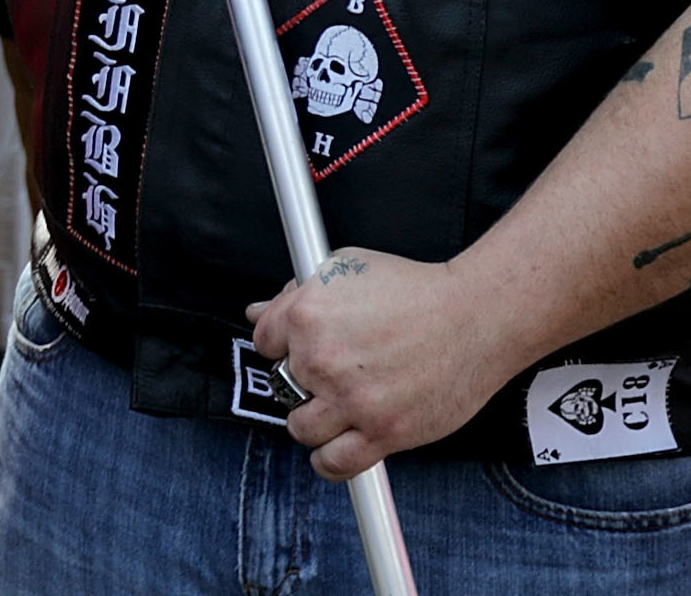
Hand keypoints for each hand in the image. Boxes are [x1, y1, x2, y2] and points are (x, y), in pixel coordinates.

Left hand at [248, 249, 513, 477]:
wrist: (474, 317)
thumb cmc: (414, 289)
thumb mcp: (342, 268)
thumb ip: (295, 292)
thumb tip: (256, 311)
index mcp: (306, 316)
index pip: (263, 343)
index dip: (282, 346)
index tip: (298, 350)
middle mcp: (321, 360)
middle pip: (282, 385)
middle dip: (301, 381)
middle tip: (330, 375)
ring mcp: (351, 399)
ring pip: (300, 428)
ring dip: (312, 421)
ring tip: (334, 409)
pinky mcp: (384, 432)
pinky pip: (335, 463)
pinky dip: (328, 462)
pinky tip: (333, 449)